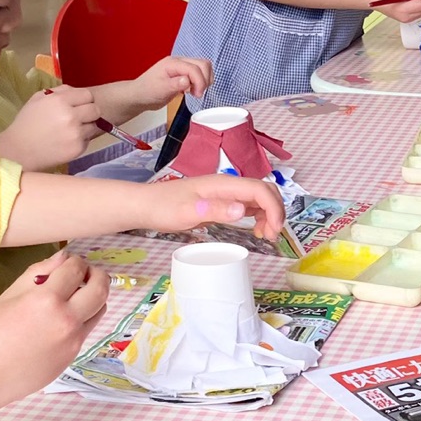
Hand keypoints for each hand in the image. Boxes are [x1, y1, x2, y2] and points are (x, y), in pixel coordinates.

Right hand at [0, 87, 101, 170]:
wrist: (19, 151)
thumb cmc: (26, 123)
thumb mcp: (38, 99)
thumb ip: (59, 92)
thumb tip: (76, 92)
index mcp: (60, 101)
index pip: (88, 95)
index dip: (85, 100)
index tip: (79, 105)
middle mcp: (71, 116)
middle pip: (96, 110)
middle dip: (89, 113)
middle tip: (79, 118)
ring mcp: (76, 133)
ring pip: (94, 126)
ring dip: (86, 127)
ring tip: (71, 131)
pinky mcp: (78, 148)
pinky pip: (88, 140)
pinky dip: (80, 140)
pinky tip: (66, 141)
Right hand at [0, 253, 108, 411]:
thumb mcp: (11, 295)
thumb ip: (40, 272)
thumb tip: (63, 256)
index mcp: (46, 300)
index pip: (76, 270)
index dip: (77, 261)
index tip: (72, 262)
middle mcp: (66, 320)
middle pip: (101, 289)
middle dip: (98, 275)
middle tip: (87, 273)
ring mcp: (73, 340)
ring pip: (100, 310)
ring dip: (95, 297)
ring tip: (79, 295)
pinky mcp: (73, 355)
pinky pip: (86, 330)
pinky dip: (82, 318)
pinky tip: (64, 319)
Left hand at [130, 56, 212, 108]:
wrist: (140, 95)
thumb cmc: (146, 91)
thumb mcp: (160, 90)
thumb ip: (175, 85)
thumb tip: (187, 81)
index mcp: (172, 63)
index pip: (194, 68)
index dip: (200, 81)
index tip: (198, 94)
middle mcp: (178, 62)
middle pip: (202, 64)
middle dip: (205, 79)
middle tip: (198, 93)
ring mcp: (182, 68)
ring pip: (203, 68)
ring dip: (204, 80)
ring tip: (196, 92)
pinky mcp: (184, 74)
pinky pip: (199, 74)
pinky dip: (201, 82)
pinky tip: (192, 91)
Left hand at [151, 174, 285, 239]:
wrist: (146, 205)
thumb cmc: (163, 207)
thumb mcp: (187, 212)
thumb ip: (214, 209)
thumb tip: (241, 210)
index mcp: (222, 184)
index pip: (259, 190)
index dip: (273, 208)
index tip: (274, 230)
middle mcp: (227, 185)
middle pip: (264, 190)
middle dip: (275, 210)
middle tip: (271, 234)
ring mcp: (225, 193)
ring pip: (259, 198)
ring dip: (269, 214)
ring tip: (265, 235)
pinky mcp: (221, 202)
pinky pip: (248, 205)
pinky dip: (259, 216)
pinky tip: (255, 230)